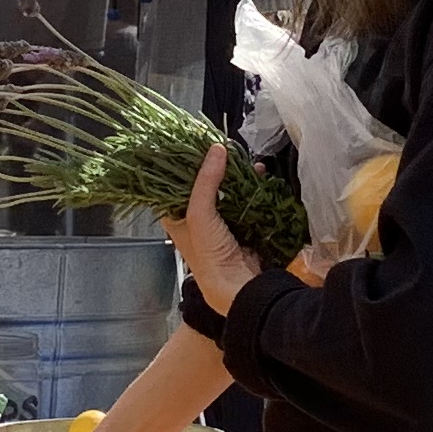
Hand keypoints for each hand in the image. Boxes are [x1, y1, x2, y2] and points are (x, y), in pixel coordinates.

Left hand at [160, 141, 258, 311]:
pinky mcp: (243, 226)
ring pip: (226, 190)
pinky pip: (246, 200)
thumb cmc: (209, 256)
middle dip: (214, 167)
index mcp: (176, 219)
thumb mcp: (200, 214)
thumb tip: (216, 149)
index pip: (173, 185)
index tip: (192, 144)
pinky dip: (253, 188)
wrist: (240, 287)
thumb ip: (206, 181)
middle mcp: (196, 220)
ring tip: (244, 159)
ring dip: (236, 175)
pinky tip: (259, 175)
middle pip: (203, 185)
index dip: (182, 166)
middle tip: (222, 148)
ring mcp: (221, 223)